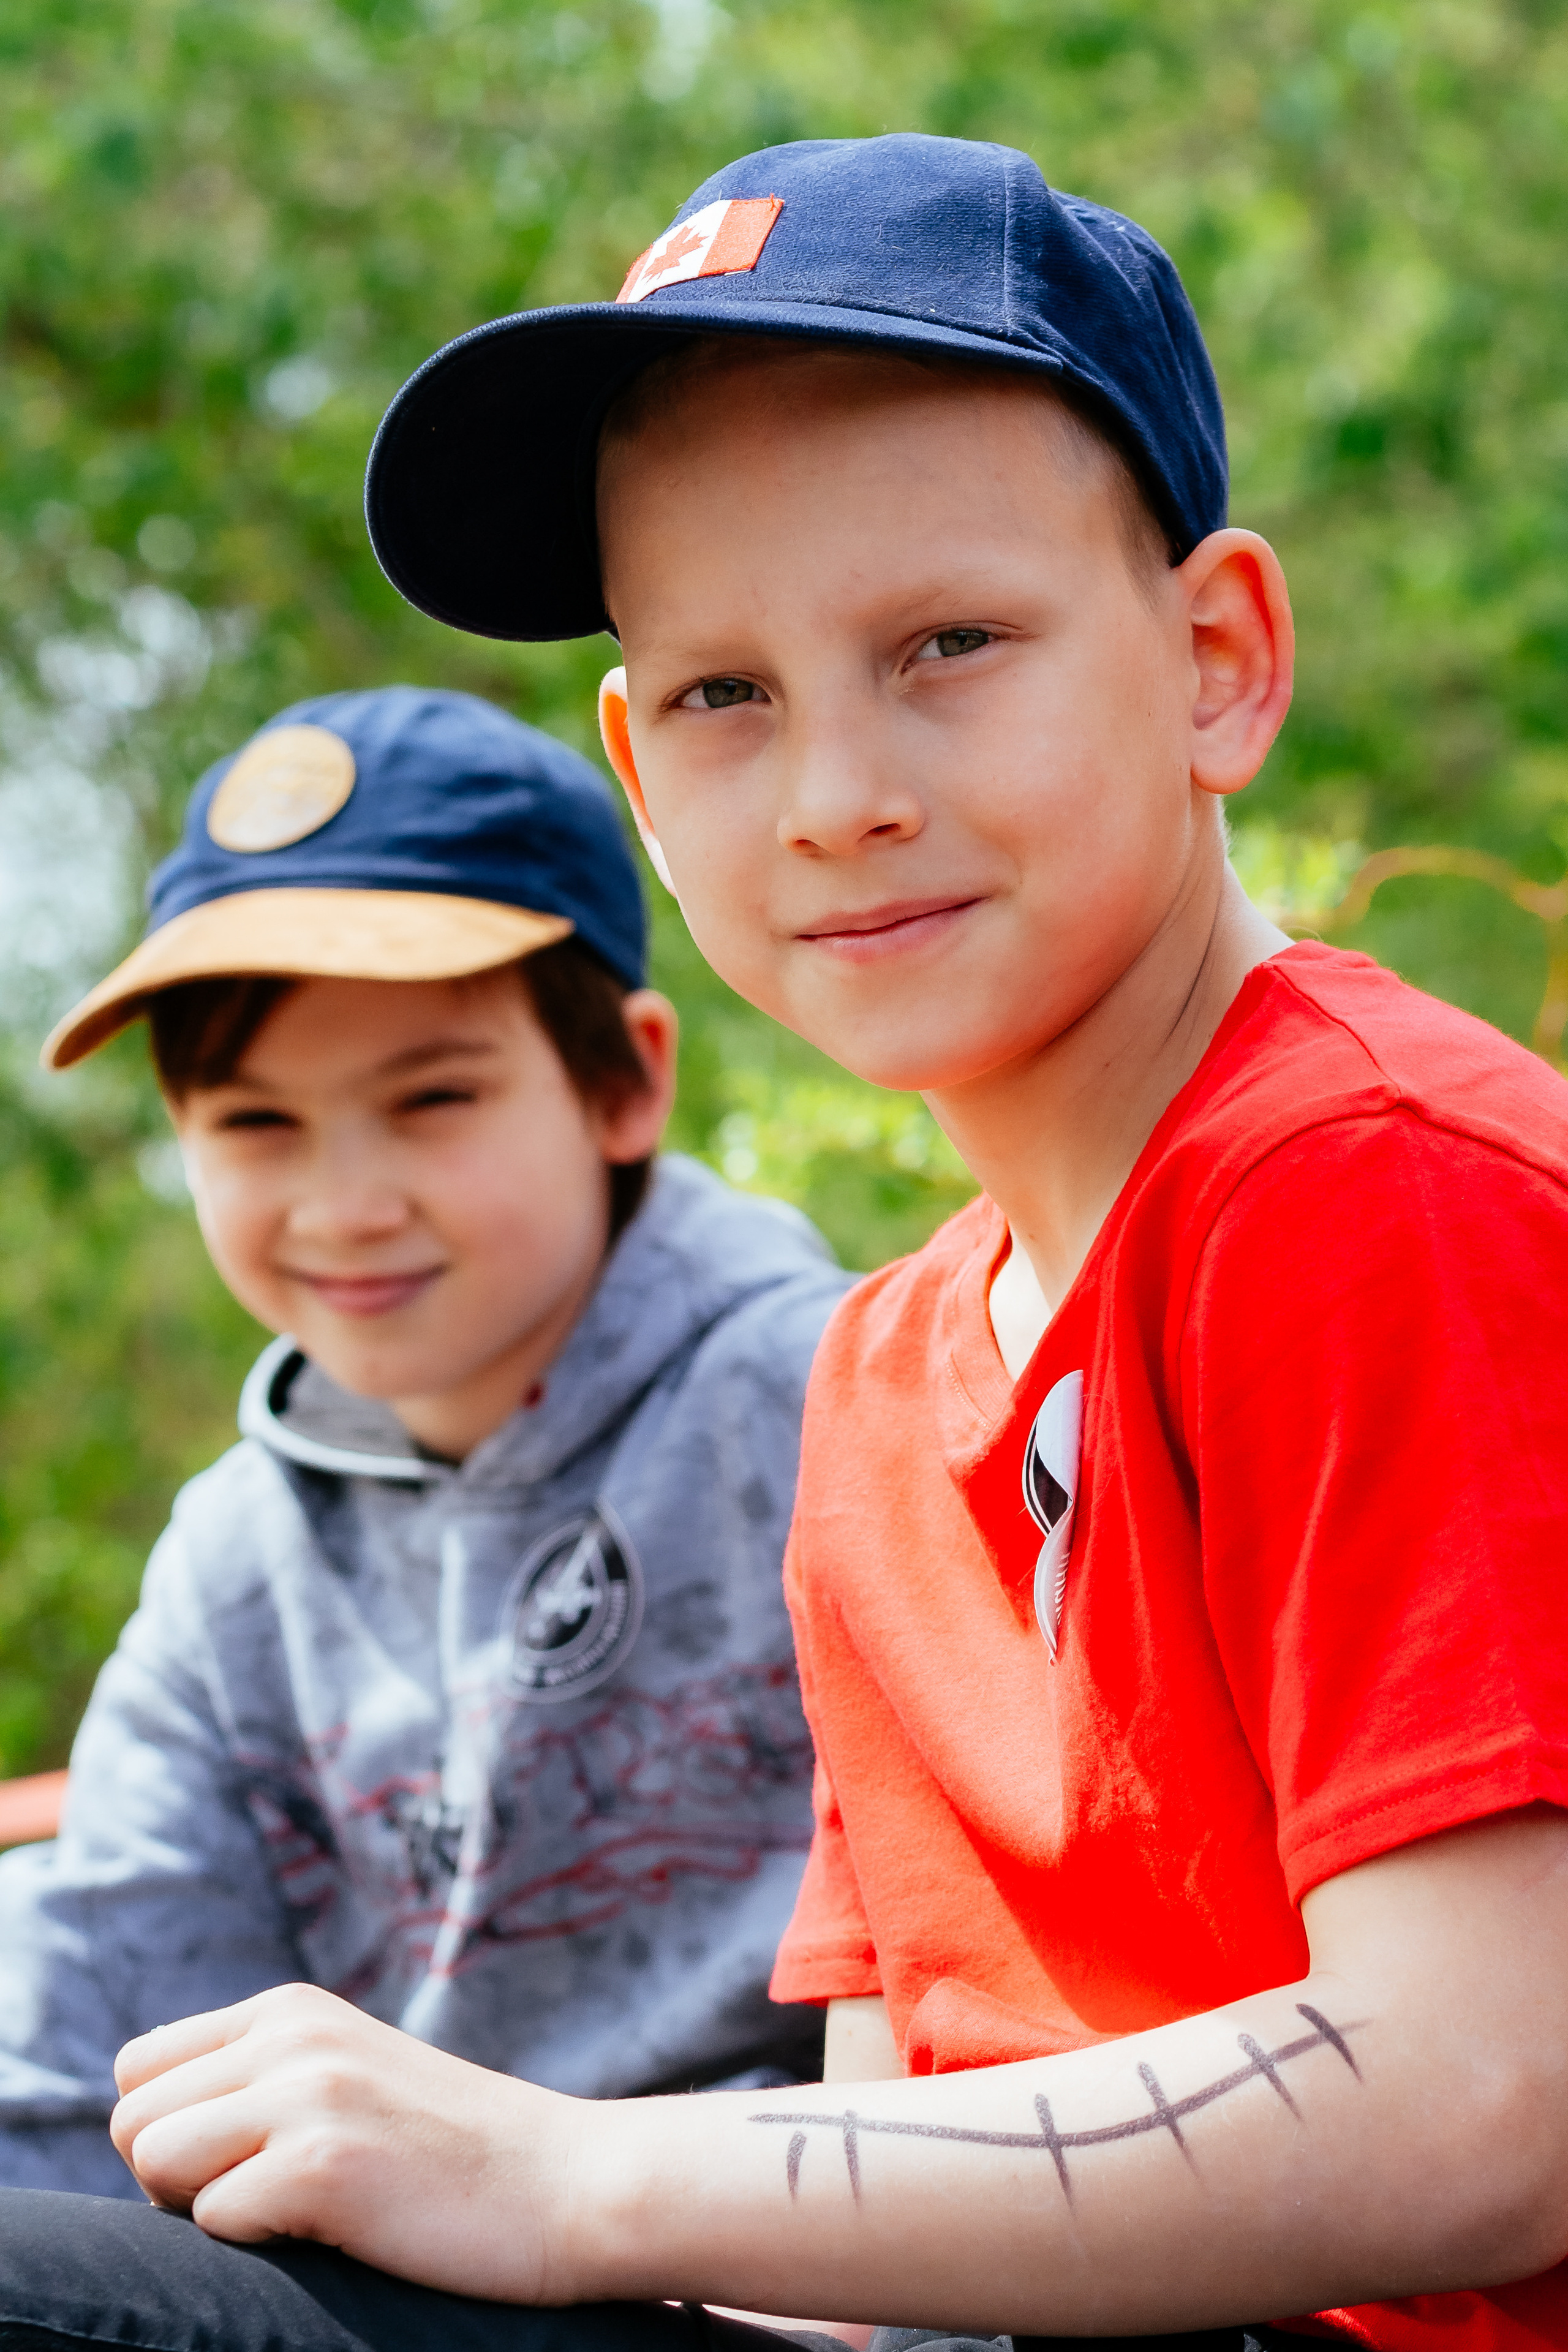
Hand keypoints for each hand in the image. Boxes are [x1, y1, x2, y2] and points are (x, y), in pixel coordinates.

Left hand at [111, 1982, 581, 2298]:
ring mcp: (307, 2095)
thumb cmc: (457, 2154)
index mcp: (292, 2009)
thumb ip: (264, 2078)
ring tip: (292, 2215)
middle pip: (132, 2119)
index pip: (140, 2066)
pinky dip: (259, 2247)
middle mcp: (291, 2036)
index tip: (236, 2167)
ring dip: (204, 2210)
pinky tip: (335, 2231)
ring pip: (153, 2162)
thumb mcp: (349, 2076)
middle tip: (262, 2203)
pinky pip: (213, 2222)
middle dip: (172, 2180)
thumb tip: (146, 2138)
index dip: (169, 2133)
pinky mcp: (323, 2167)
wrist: (571, 2184)